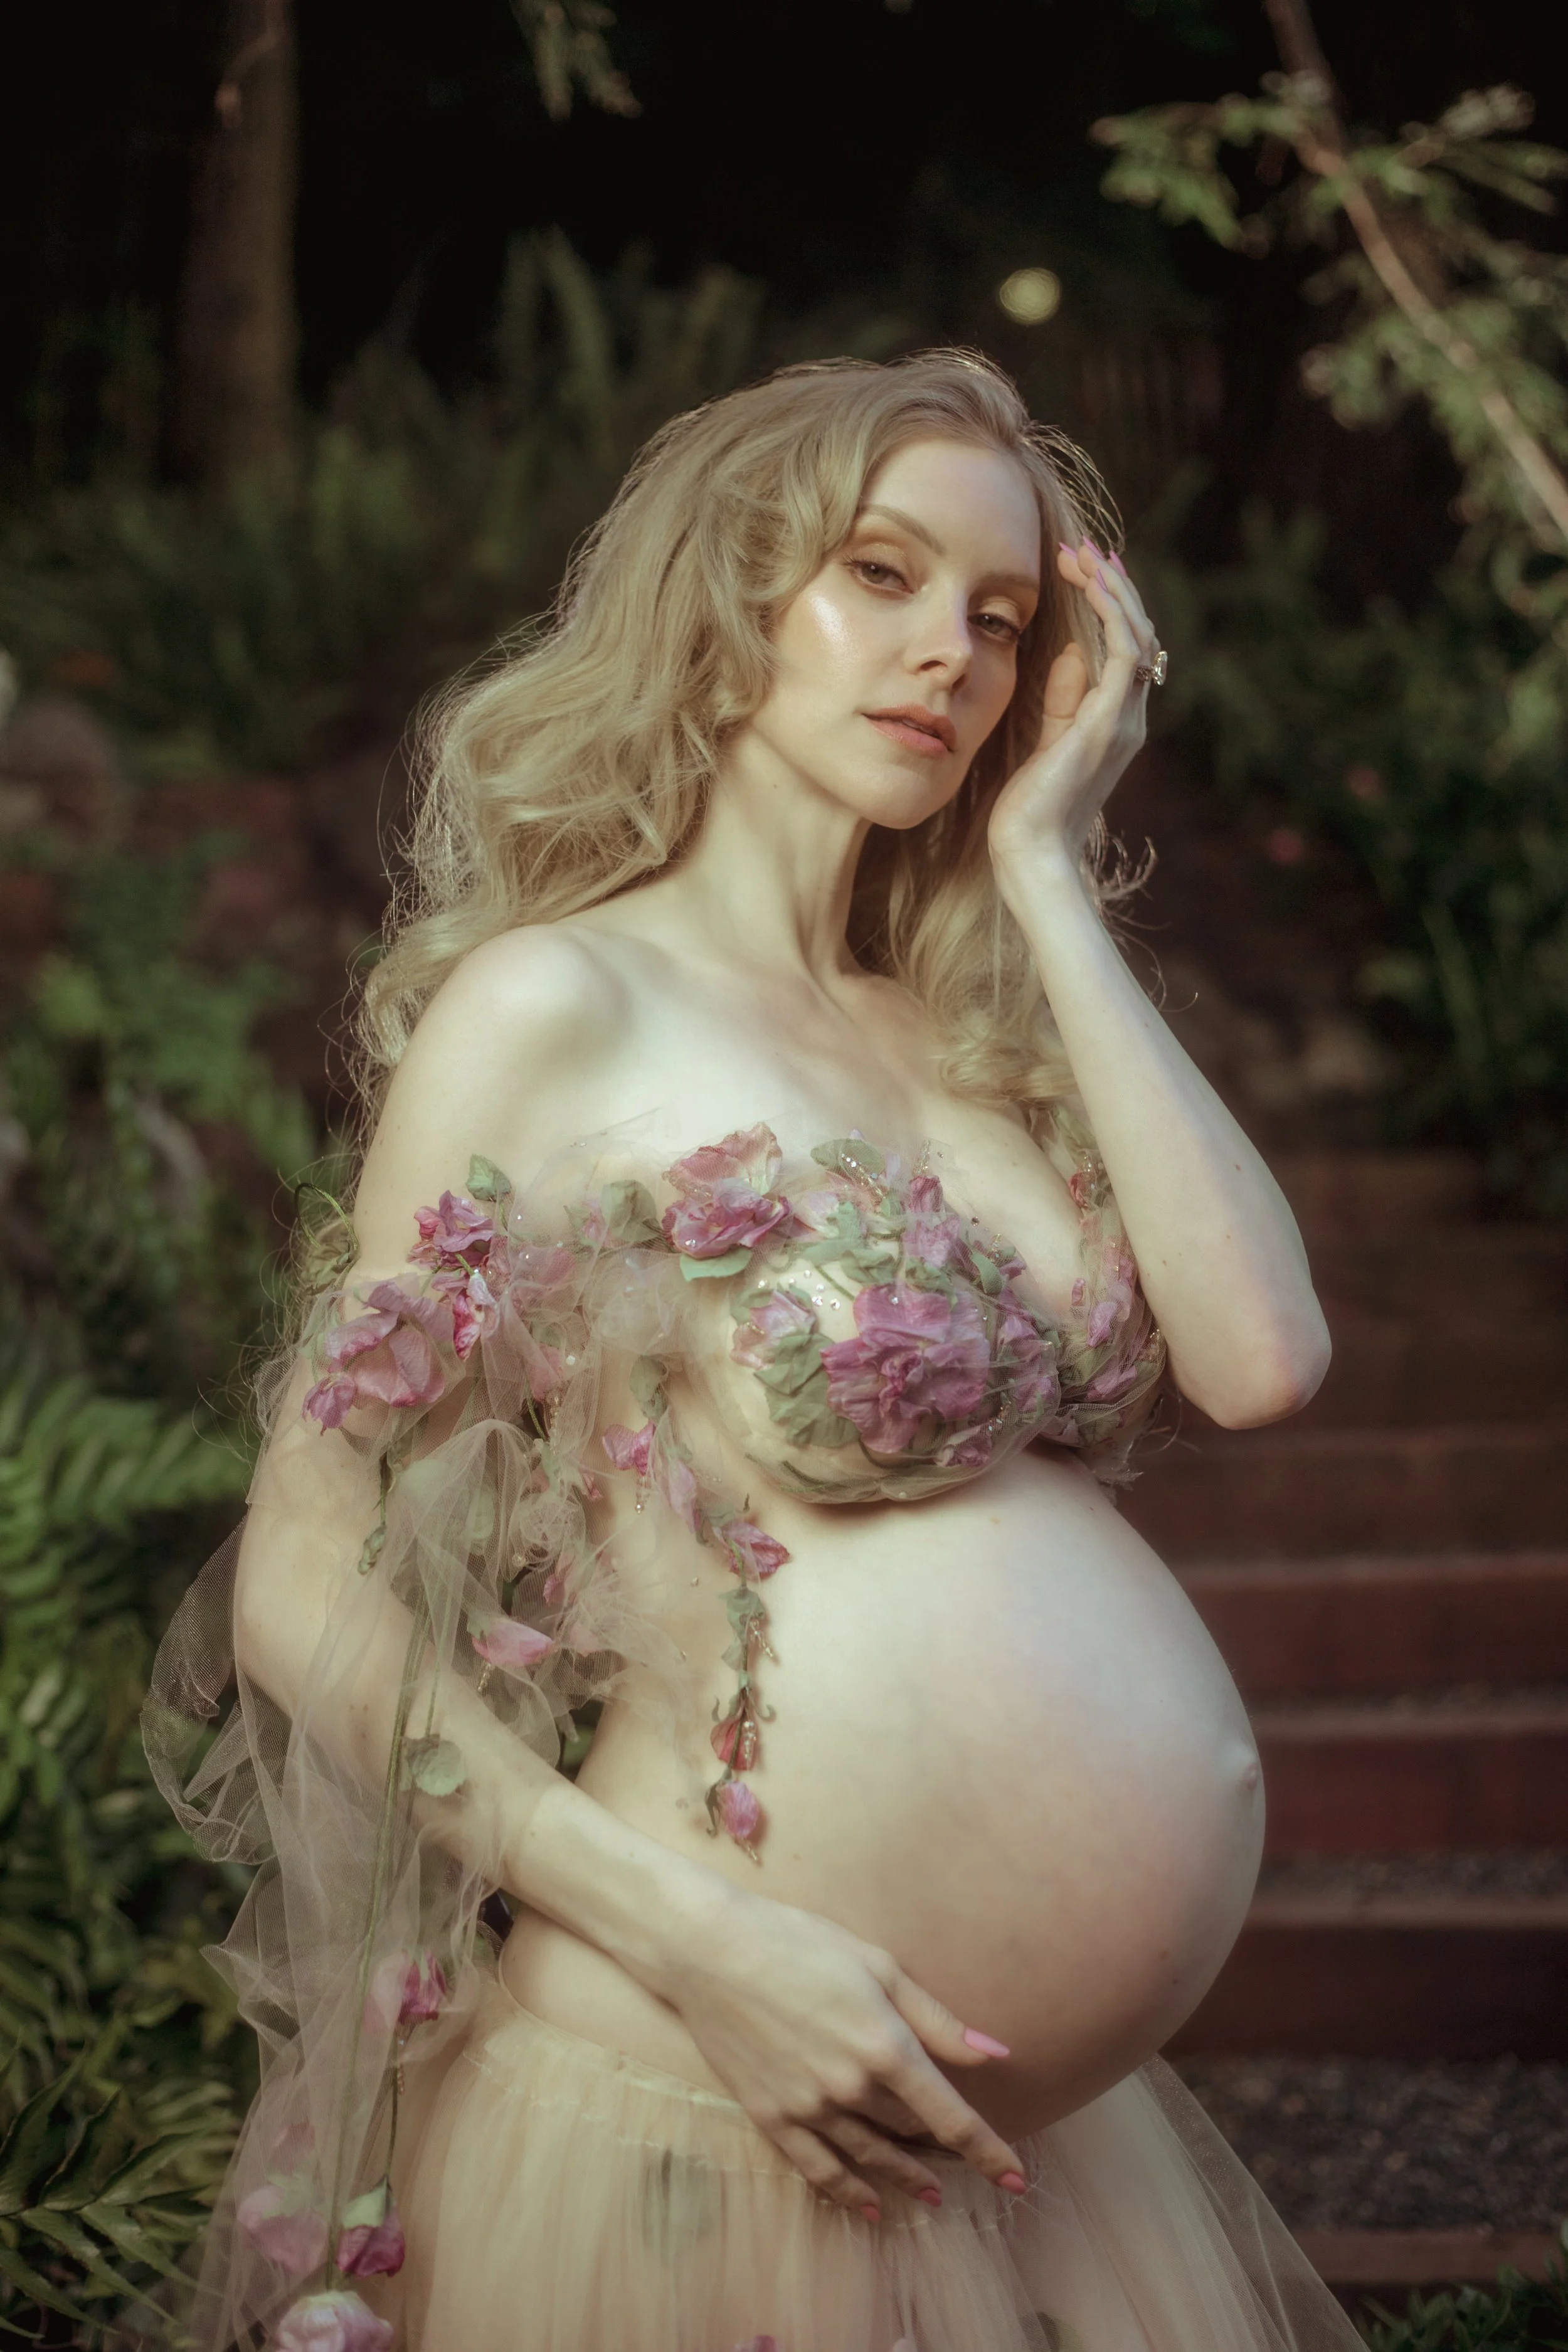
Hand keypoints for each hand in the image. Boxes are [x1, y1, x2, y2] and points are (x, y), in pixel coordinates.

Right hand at [646, 1879, 1024, 2219]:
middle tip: (964, 2158)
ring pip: (871, 2158)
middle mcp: (850, 2088)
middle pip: (911, 2133)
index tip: (1018, 2180)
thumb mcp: (878, 1965)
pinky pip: (819, 2171)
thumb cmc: (798, 1943)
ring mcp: (808, 2109)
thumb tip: (996, 2053)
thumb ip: (937, 2018)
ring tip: (932, 2196)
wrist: (709, 1950)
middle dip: (942, 2147)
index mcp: (884, 2046)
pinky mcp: (771, 2118)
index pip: (951, 2118)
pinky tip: (870, 2209)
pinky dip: (849, 2193)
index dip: (989, 2153)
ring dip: (906, 2179)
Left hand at [987, 537, 1161, 893]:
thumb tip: (1073, 651)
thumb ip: (1063, 700)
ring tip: (1085, 553)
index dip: (1109, 606)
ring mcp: (1124, 720)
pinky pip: (1124, 651)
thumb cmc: (1028, 810)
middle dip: (1113, 587)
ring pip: (1137, 634)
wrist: (1030, 852)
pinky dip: (1111, 611)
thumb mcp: (1046, 742)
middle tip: (1085, 548)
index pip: (1125, 651)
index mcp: (1116, 723)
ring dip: (1112, 589)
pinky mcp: (1108, 721)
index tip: (1083, 570)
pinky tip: (1089, 583)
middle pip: (1138, 635)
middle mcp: (1130, 718)